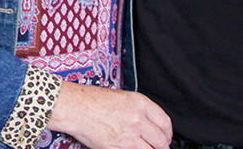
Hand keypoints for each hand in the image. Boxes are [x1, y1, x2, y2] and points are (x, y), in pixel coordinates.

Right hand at [47, 82, 171, 148]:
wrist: (74, 107)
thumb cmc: (92, 100)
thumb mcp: (121, 98)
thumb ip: (139, 111)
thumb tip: (150, 126)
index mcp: (139, 103)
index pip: (165, 122)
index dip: (168, 134)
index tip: (165, 138)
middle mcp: (137, 119)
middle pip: (161, 141)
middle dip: (161, 147)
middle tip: (158, 147)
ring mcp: (129, 135)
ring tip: (143, 147)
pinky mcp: (119, 148)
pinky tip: (131, 148)